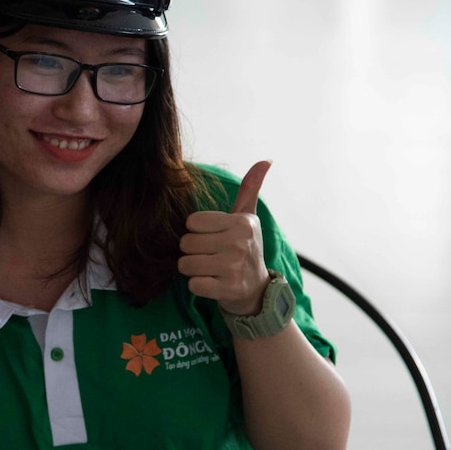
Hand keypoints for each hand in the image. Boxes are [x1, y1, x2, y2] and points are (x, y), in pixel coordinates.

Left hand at [177, 160, 271, 317]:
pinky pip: (193, 285)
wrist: (257, 289)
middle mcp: (239, 243)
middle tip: (210, 256)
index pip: (192, 222)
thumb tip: (265, 160)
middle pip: (185, 243)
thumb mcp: (247, 218)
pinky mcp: (228, 289)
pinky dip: (198, 287)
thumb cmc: (245, 248)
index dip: (196, 232)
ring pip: (185, 264)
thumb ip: (250, 189)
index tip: (212, 238)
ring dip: (192, 270)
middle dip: (192, 252)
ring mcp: (234, 267)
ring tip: (210, 270)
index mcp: (241, 223)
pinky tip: (213, 284)